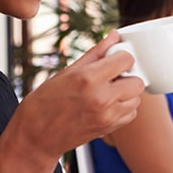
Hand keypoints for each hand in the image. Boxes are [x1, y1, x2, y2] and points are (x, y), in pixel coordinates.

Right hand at [3, 31, 145, 164]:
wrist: (36, 136)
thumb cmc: (45, 102)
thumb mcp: (67, 71)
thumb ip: (96, 53)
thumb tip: (114, 36)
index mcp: (89, 78)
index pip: (127, 59)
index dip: (121, 57)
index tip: (114, 60)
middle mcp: (102, 97)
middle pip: (137, 81)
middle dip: (128, 76)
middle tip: (113, 77)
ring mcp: (107, 116)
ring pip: (137, 98)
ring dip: (127, 93)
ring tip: (109, 92)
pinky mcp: (109, 129)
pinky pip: (131, 114)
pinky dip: (124, 108)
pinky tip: (109, 105)